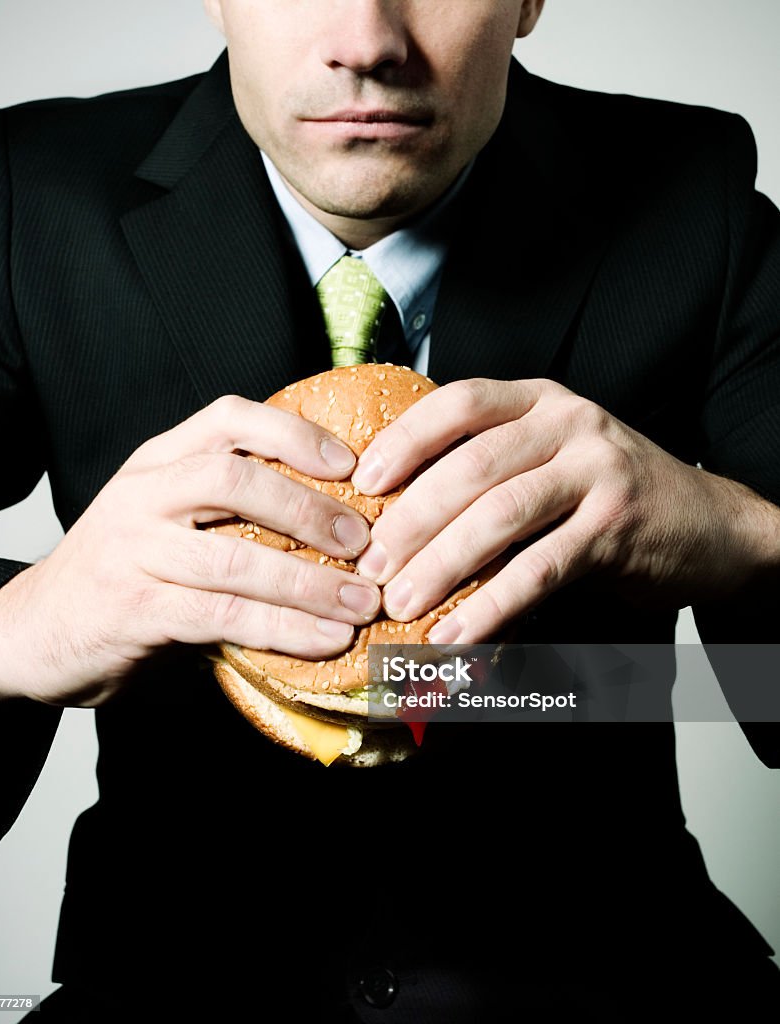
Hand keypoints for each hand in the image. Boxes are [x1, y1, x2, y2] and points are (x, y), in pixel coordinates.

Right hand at [0, 396, 379, 705]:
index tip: (350, 464)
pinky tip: (324, 640)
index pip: (228, 418)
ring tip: (361, 604)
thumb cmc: (124, 573)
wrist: (36, 630)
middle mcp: (140, 495)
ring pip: (233, 558)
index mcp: (156, 462)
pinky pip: (221, 616)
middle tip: (365, 543)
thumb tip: (335, 522)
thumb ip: (226, 510)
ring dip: (309, 583)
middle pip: (234, 479)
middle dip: (310, 510)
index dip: (295, 433)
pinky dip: (282, 629)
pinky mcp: (131, 610)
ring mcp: (130, 551)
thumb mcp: (165, 520)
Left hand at [351, 378, 779, 644]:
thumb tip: (395, 520)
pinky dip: (492, 606)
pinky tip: (458, 634)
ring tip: (401, 604)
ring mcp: (597, 471)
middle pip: (472, 466)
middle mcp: (569, 424)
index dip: (404, 441)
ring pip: (501, 516)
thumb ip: (488, 470)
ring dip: (441, 565)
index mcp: (539, 401)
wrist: (705, 523)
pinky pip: (539, 569)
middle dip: (411, 520)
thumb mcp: (549, 458)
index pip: (460, 403)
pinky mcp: (616, 526)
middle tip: (371, 567)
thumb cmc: (606, 493)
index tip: (361, 485)